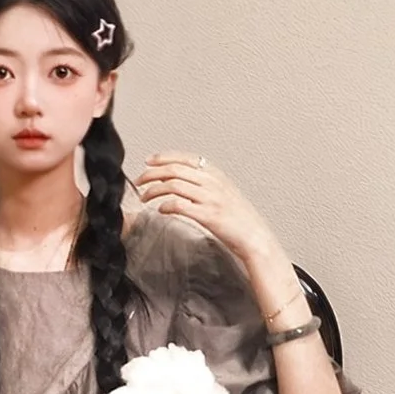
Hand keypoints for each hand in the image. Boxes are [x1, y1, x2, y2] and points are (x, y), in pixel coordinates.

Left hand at [133, 153, 289, 301]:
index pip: (185, 158)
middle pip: (174, 170)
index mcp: (216, 174)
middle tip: (140, 181)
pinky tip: (160, 209)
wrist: (254, 236)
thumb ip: (205, 183)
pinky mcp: (208, 216)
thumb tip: (179, 180)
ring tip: (145, 197)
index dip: (163, 157)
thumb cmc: (239, 218)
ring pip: (174, 185)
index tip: (149, 161)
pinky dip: (166, 205)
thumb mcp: (224, 192)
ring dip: (154, 190)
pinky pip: (180, 205)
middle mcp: (213, 183)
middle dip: (152, 173)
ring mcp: (210, 198)